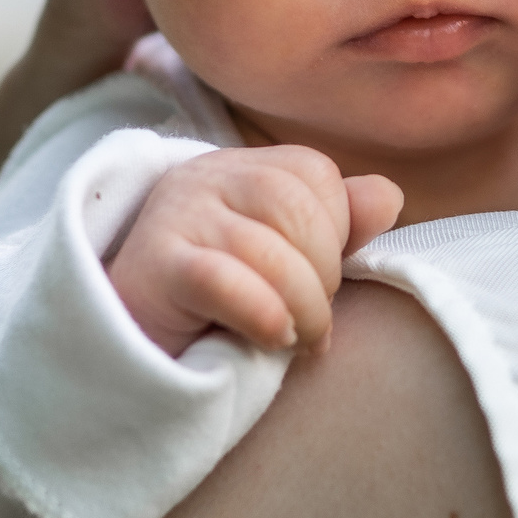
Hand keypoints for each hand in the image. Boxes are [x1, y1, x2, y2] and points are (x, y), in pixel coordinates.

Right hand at [108, 147, 403, 357]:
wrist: (128, 349)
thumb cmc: (218, 305)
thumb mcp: (284, 260)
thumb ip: (336, 226)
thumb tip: (389, 197)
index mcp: (239, 168)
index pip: (314, 173)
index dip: (337, 230)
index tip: (325, 280)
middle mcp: (203, 179)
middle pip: (294, 207)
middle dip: (323, 274)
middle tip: (315, 321)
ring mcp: (174, 218)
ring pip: (264, 247)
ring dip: (301, 305)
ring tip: (298, 340)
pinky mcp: (153, 267)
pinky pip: (223, 280)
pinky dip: (264, 313)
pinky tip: (272, 339)